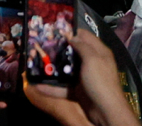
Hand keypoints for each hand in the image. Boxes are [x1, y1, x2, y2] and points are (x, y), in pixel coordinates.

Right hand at [24, 29, 139, 125]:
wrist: (104, 110)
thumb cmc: (100, 80)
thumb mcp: (93, 59)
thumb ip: (83, 47)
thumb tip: (72, 36)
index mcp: (99, 52)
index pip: (85, 36)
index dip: (72, 32)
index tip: (56, 31)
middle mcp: (92, 63)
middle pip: (74, 53)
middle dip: (60, 50)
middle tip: (43, 47)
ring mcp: (84, 78)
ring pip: (66, 71)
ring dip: (53, 69)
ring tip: (37, 64)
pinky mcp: (77, 91)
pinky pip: (62, 88)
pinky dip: (51, 88)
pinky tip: (36, 86)